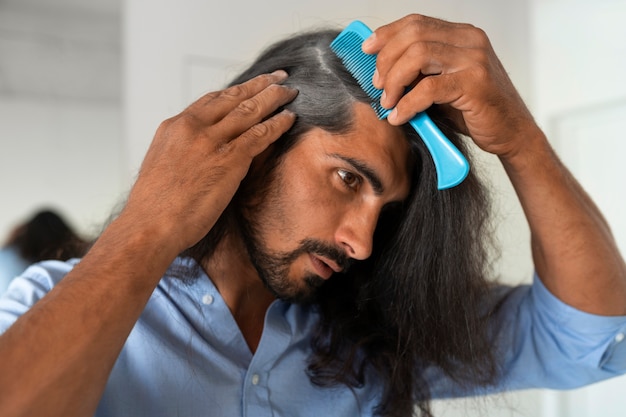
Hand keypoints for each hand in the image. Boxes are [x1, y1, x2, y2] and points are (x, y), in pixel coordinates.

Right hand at [122, 71, 297, 252]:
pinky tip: (289, 119)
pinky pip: (260, 134)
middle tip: (279, 76)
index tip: (250, 85)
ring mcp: (211, 142)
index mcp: (174, 127)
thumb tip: (197, 153)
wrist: (150, 226)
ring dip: (273, 98)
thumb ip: (182, 151)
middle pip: (233, 97)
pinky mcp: (229, 160)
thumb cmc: (154, 206)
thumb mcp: (161, 165)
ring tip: (290, 91)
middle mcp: (192, 127)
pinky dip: (277, 124)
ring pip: (250, 110)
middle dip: (259, 84)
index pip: (211, 100)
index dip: (235, 91)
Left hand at [362, 14, 537, 158]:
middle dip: (387, 60)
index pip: (417, 22)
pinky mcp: (475, 85)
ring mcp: (474, 61)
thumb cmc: (475, 110)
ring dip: (394, 81)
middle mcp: (470, 41)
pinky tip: (400, 116)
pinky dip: (407, 104)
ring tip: (388, 102)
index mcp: (462, 35)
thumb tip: (381, 71)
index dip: (387, 34)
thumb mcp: (443, 84)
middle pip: (413, 35)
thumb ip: (420, 73)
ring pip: (418, 56)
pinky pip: (428, 89)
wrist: (511, 132)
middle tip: (378, 85)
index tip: (367, 50)